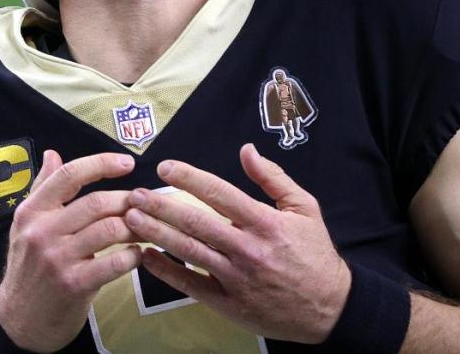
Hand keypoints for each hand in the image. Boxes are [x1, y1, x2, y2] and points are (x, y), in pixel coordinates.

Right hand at [0, 150, 141, 351]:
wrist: (20, 319)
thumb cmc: (31, 266)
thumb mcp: (27, 225)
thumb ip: (43, 189)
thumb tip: (52, 154)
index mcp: (31, 211)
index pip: (69, 175)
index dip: (101, 164)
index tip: (127, 163)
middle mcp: (41, 231)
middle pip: (96, 203)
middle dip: (127, 201)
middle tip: (145, 204)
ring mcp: (57, 259)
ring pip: (109, 229)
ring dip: (135, 227)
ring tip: (146, 228)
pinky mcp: (73, 284)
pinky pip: (114, 262)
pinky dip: (133, 255)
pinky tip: (138, 254)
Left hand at [123, 143, 350, 343]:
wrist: (328, 308)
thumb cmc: (315, 254)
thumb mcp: (304, 208)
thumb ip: (273, 178)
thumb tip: (246, 150)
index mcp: (265, 223)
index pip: (219, 193)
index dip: (189, 178)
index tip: (165, 168)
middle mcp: (247, 249)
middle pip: (195, 223)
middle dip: (160, 206)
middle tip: (134, 194)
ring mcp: (236, 279)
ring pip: (188, 252)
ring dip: (155, 234)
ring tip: (131, 220)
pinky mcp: (228, 303)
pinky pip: (190, 285)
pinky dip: (166, 271)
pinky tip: (146, 258)